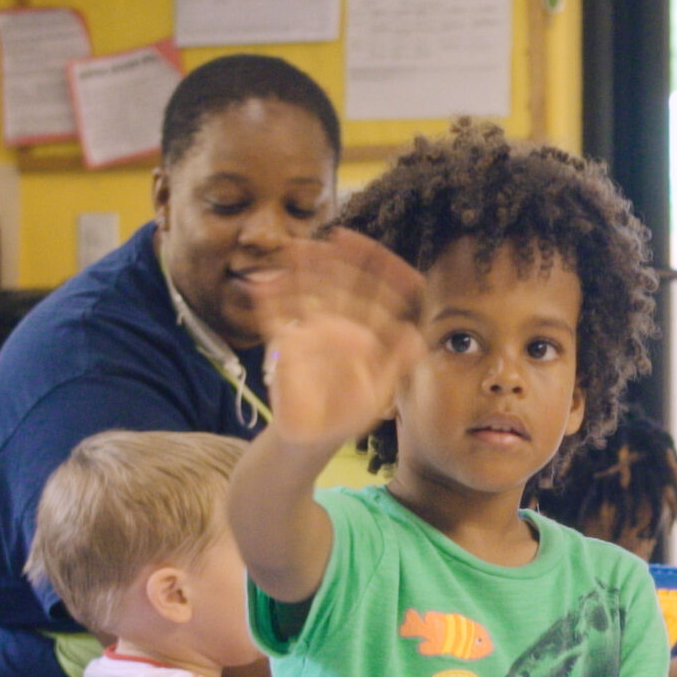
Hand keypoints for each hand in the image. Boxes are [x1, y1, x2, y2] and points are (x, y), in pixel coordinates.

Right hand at [258, 230, 426, 456]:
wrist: (315, 436)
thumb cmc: (350, 411)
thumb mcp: (380, 390)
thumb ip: (397, 362)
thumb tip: (413, 334)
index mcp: (366, 331)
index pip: (375, 293)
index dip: (375, 271)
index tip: (373, 255)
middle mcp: (339, 324)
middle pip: (339, 284)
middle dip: (335, 261)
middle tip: (331, 240)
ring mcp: (311, 331)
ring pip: (307, 293)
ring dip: (301, 270)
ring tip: (295, 249)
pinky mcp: (285, 345)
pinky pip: (276, 318)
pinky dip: (269, 300)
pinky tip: (263, 282)